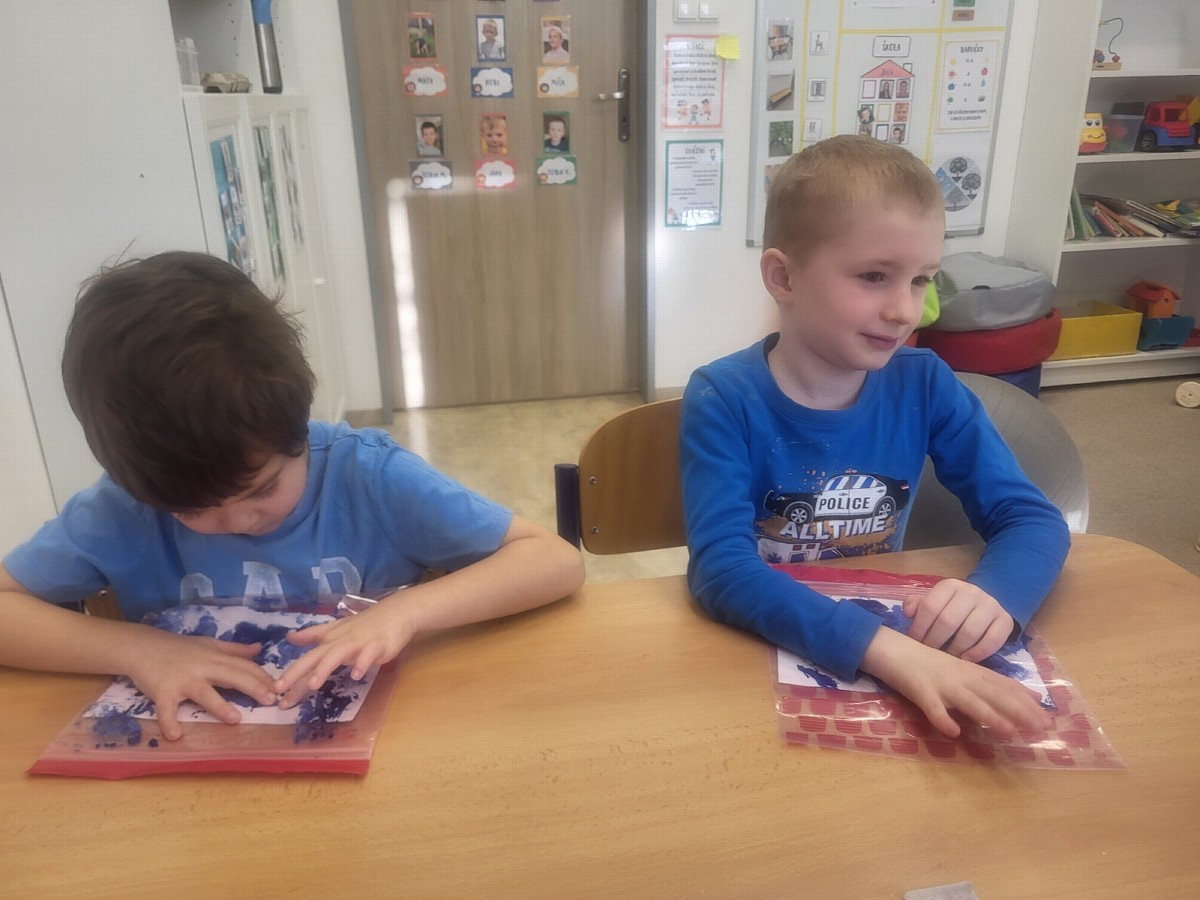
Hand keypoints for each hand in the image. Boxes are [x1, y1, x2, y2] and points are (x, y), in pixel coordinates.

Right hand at [123, 629, 279, 741]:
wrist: (141, 646)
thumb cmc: (177, 647)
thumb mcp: (208, 644)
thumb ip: (233, 650)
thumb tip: (258, 648)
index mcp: (215, 657)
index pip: (244, 666)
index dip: (263, 676)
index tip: (280, 687)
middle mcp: (202, 667)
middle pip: (232, 676)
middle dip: (253, 687)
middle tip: (271, 700)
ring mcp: (182, 680)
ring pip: (204, 693)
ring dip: (220, 706)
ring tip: (236, 719)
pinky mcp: (162, 692)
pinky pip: (166, 709)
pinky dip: (169, 722)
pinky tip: (176, 736)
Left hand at [273, 602, 413, 707]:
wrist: (397, 612)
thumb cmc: (366, 625)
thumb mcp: (337, 629)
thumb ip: (314, 635)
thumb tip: (290, 637)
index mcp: (330, 641)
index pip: (306, 659)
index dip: (290, 676)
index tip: (274, 693)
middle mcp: (340, 642)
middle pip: (315, 657)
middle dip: (297, 673)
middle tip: (280, 690)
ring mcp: (359, 643)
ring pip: (338, 655)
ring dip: (325, 668)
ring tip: (313, 685)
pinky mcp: (378, 645)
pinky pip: (368, 655)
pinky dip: (362, 663)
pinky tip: (357, 675)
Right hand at [862, 627, 1050, 738]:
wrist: (893, 649)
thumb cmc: (927, 662)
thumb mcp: (959, 670)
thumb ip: (984, 683)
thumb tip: (1016, 697)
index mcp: (971, 671)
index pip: (1004, 685)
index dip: (1026, 701)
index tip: (1047, 716)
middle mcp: (961, 676)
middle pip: (993, 693)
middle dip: (1019, 710)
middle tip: (1041, 728)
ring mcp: (940, 683)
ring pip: (968, 700)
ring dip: (989, 715)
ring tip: (1008, 731)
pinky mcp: (919, 690)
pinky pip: (932, 706)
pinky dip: (942, 718)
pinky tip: (953, 731)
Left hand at [903, 578, 1013, 662]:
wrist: (984, 605)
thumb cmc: (951, 607)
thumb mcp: (934, 601)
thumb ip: (918, 605)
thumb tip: (908, 612)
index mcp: (950, 586)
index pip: (930, 606)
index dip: (919, 627)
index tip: (914, 643)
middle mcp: (971, 592)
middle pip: (948, 621)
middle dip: (935, 641)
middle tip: (929, 654)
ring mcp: (991, 605)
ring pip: (970, 632)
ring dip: (955, 650)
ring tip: (946, 660)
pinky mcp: (1005, 620)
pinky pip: (993, 640)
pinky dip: (978, 653)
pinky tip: (966, 660)